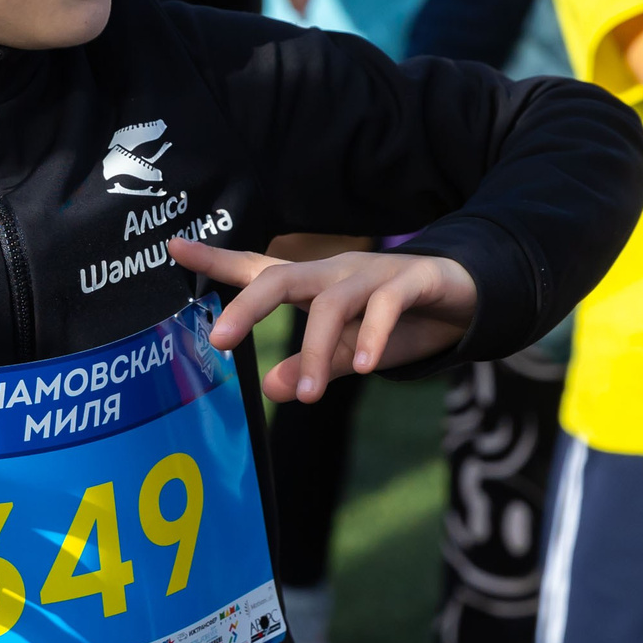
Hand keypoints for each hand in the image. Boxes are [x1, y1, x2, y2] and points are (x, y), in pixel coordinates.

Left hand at [167, 237, 478, 398]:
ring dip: (316, 350)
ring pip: (331, 303)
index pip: (256, 269)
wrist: (470, 295)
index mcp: (314, 286)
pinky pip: (386, 306)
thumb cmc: (399, 321)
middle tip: (218, 342)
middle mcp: (335, 273)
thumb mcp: (350, 352)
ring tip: (305, 394)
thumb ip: (312, 367)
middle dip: (246, 307)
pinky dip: (372, 337)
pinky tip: (364, 368)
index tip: (173, 248)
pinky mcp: (413, 280)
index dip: (214, 261)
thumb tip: (270, 389)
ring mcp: (373, 273)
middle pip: (279, 278)